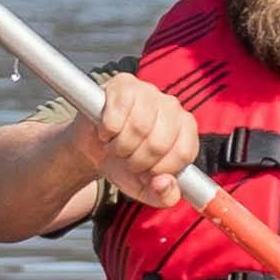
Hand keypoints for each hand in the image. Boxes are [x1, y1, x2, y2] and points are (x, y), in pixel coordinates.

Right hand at [70, 74, 200, 211]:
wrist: (93, 148)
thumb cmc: (125, 164)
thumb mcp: (147, 189)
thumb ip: (165, 196)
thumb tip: (164, 182)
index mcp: (186, 130)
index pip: (183, 153)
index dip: (160, 169)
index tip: (147, 172)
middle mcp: (172, 107)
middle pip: (159, 142)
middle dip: (136, 161)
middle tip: (127, 158)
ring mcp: (149, 92)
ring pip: (138, 128)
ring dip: (120, 147)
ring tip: (116, 145)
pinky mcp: (124, 83)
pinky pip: (116, 116)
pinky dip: (107, 132)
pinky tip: (106, 131)